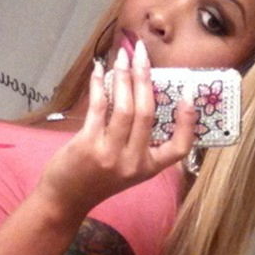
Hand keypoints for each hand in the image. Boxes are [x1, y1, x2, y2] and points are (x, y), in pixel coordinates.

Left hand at [40, 40, 196, 216]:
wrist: (65, 200)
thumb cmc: (96, 179)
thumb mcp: (127, 168)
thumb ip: (138, 140)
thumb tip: (142, 92)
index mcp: (148, 168)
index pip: (179, 147)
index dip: (188, 121)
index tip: (188, 94)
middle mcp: (133, 162)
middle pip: (147, 113)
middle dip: (145, 78)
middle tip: (142, 53)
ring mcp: (110, 154)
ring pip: (124, 107)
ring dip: (124, 76)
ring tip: (123, 56)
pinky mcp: (88, 145)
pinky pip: (99, 108)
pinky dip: (99, 86)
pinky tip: (99, 71)